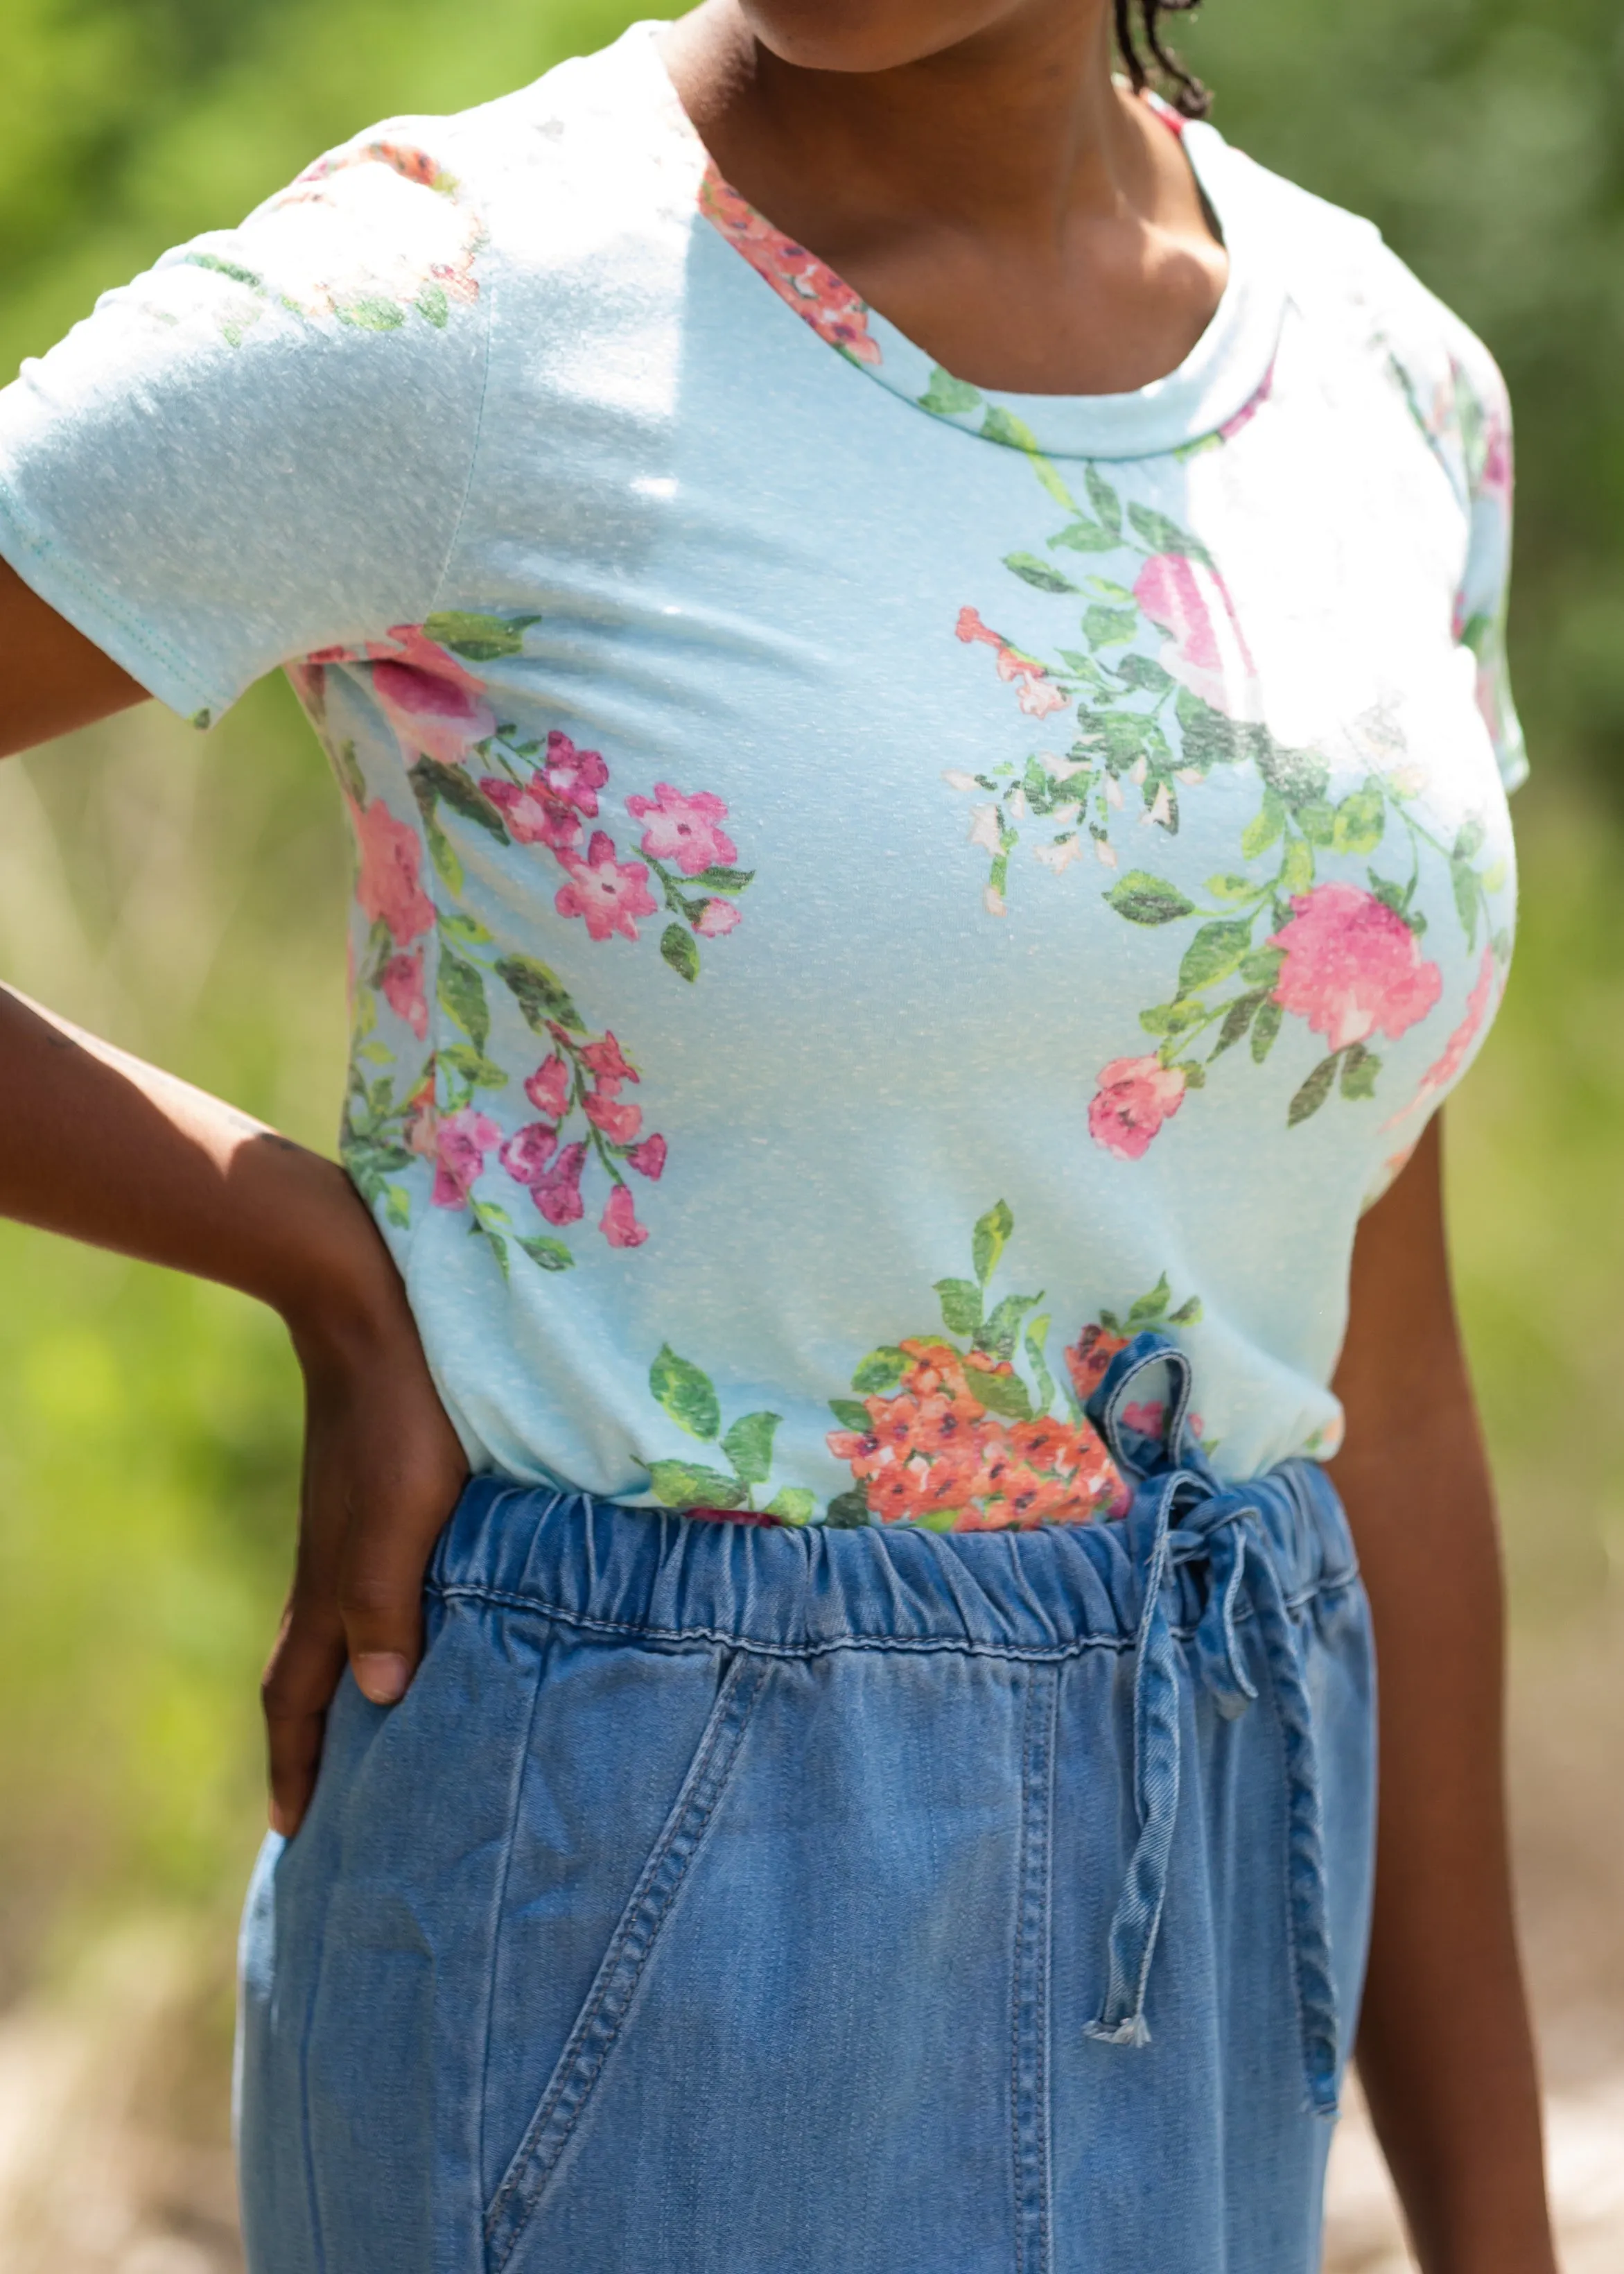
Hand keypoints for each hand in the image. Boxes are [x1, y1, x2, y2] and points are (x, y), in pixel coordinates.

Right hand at [260, 1196, 468, 1836]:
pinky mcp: (378, 1501)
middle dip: (318, 1747)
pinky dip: (384, 1631)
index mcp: (330, 1591)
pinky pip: (371, 1592)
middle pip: (313, 1679)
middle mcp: (332, 1573)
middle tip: (337, 1809)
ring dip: (354, 1693)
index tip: (295, 1834)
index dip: (297, 1767)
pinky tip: (422, 1628)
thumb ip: (386, 1603)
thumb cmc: (398, 1419)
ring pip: (345, 1635)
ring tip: (385, 1738)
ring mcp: (351, 1535)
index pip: (299, 1701)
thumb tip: (384, 1698)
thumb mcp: (399, 1515)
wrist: (375, 1317)